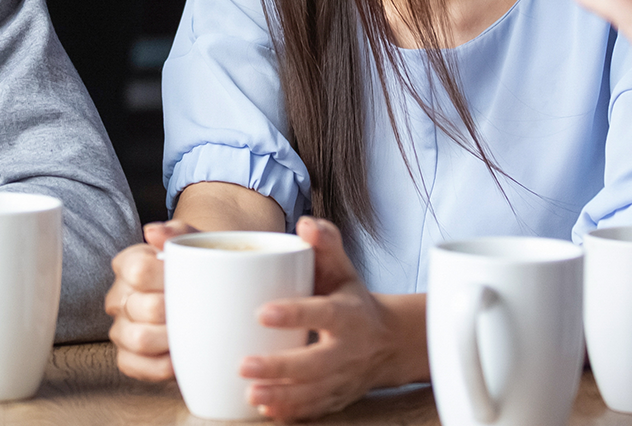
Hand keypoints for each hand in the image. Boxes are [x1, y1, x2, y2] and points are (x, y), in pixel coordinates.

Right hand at [106, 220, 196, 380]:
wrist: (209, 294)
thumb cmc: (200, 268)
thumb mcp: (195, 244)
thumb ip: (177, 233)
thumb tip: (153, 233)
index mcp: (128, 264)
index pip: (139, 270)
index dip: (168, 278)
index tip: (192, 281)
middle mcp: (118, 297)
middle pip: (144, 307)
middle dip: (177, 311)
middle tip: (200, 310)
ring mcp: (120, 329)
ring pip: (139, 339)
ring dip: (171, 338)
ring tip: (192, 332)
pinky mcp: (127, 358)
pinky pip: (138, 366)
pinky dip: (164, 364)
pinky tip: (181, 353)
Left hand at [241, 217, 425, 421]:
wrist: (387, 342)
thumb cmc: (350, 298)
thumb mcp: (343, 269)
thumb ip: (326, 244)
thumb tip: (305, 224)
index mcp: (349, 314)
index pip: (323, 313)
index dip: (295, 314)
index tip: (262, 313)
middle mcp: (348, 350)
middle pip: (316, 364)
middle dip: (280, 367)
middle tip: (244, 366)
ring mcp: (343, 379)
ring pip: (313, 393)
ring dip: (282, 396)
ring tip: (250, 394)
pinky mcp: (336, 399)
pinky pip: (315, 410)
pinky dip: (292, 413)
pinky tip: (266, 411)